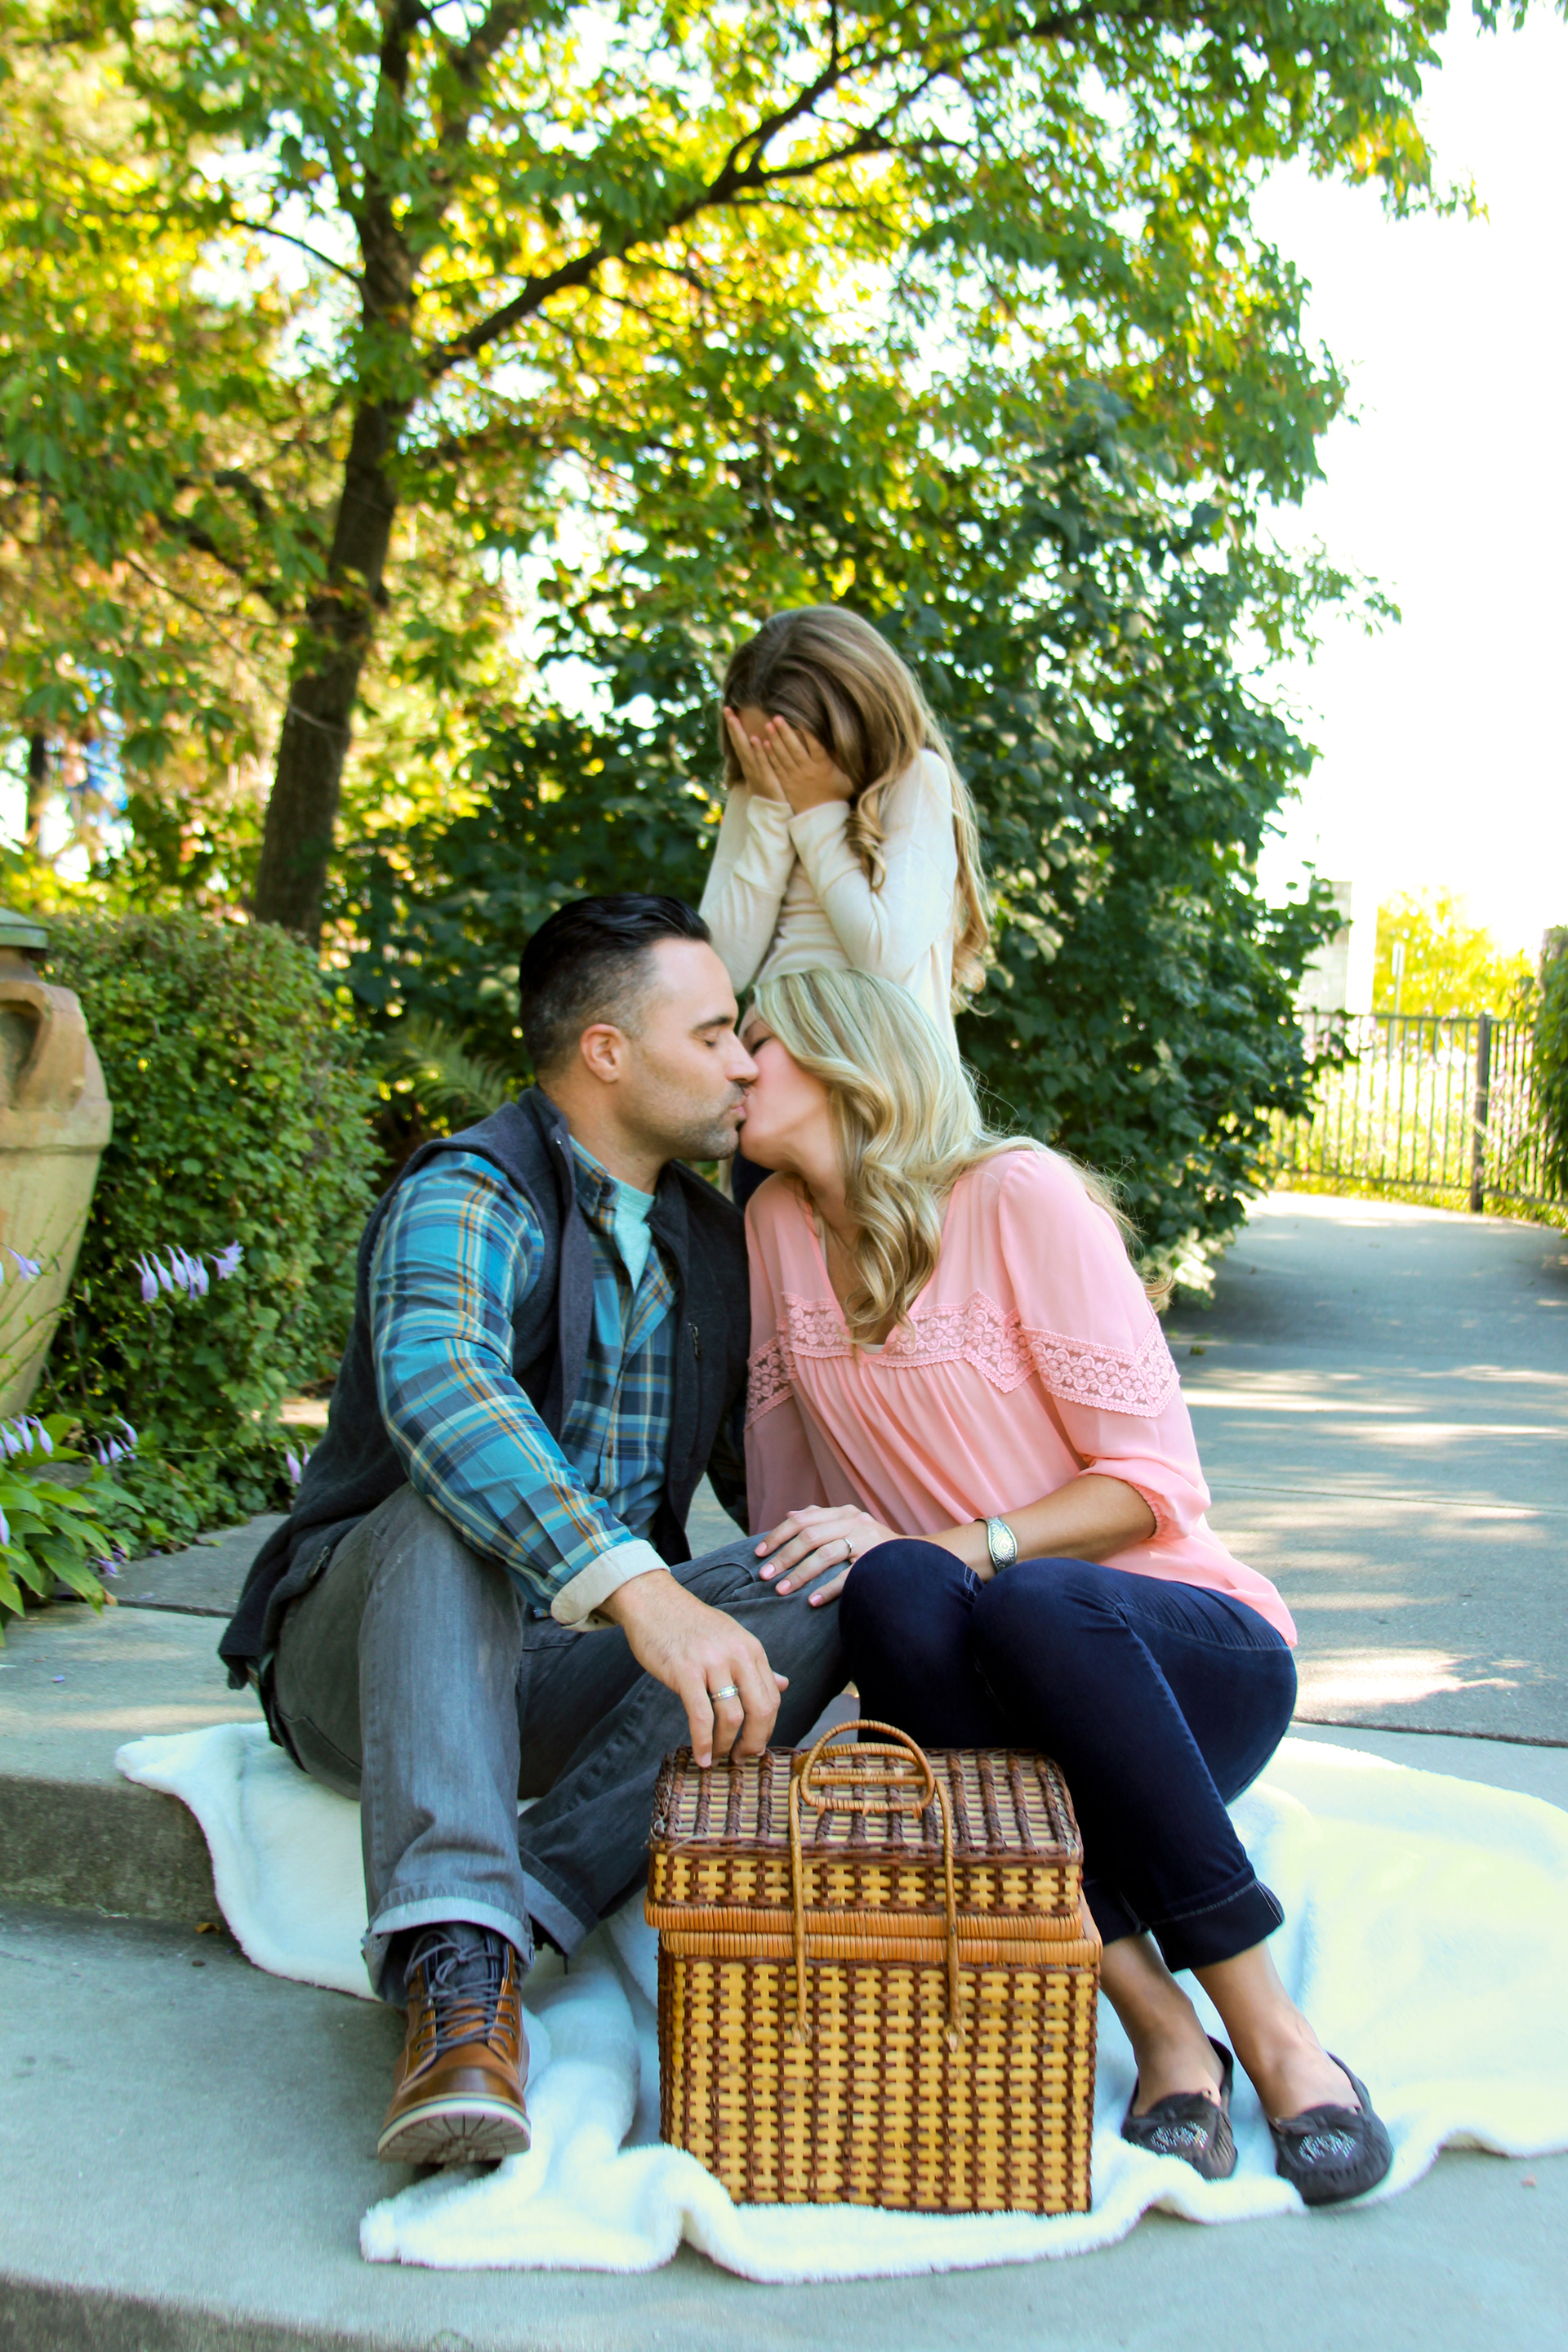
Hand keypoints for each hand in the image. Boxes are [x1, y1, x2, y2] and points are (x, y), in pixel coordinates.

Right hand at [598, 1568, 786, 1766]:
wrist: (654, 1602)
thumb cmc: (692, 1625)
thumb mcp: (733, 1639)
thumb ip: (756, 1665)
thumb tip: (784, 1684)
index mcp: (752, 1649)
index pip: (772, 1697)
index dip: (767, 1728)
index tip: (755, 1745)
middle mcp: (738, 1655)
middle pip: (761, 1710)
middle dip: (754, 1742)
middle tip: (742, 1758)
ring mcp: (712, 1663)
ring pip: (732, 1717)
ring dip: (727, 1746)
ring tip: (719, 1758)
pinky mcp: (685, 1672)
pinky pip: (700, 1716)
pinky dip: (704, 1742)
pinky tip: (702, 1757)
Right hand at [723, 706, 787, 802]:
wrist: (774, 816)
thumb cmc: (771, 795)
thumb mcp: (765, 775)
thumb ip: (761, 762)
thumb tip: (759, 748)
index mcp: (750, 766)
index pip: (740, 743)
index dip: (734, 728)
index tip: (730, 712)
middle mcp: (750, 768)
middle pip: (739, 744)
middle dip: (733, 726)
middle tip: (726, 709)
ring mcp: (757, 774)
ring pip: (747, 751)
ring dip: (740, 734)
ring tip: (734, 719)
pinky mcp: (767, 780)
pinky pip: (762, 763)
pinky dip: (758, 751)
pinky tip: (755, 739)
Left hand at [754, 716, 855, 813]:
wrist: (821, 818)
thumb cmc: (836, 796)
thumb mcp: (847, 780)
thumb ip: (846, 763)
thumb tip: (852, 746)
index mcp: (823, 767)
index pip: (816, 746)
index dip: (809, 732)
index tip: (802, 719)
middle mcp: (808, 771)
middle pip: (795, 749)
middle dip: (785, 732)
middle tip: (777, 717)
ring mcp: (795, 778)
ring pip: (783, 757)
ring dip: (775, 740)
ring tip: (768, 726)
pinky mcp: (786, 784)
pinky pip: (777, 768)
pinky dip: (770, 756)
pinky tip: (764, 744)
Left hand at [754, 1503, 897, 1605]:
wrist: (914, 1558)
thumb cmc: (874, 1544)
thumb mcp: (849, 1524)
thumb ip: (820, 1519)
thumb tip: (789, 1515)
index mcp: (842, 1512)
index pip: (802, 1520)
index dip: (777, 1536)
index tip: (759, 1553)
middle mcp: (853, 1522)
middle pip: (809, 1536)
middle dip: (783, 1557)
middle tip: (765, 1576)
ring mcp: (865, 1541)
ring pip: (824, 1554)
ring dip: (799, 1574)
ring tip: (782, 1590)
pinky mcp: (875, 1562)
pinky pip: (846, 1577)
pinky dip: (827, 1589)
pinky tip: (811, 1601)